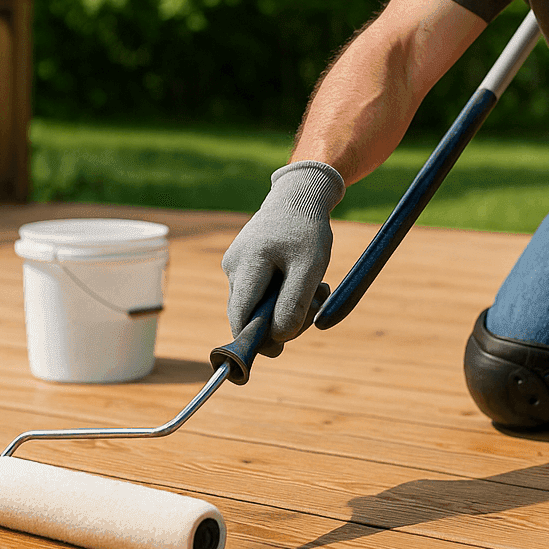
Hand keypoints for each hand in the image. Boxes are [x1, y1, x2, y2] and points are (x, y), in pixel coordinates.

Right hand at [221, 160, 343, 355]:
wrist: (300, 196)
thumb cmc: (307, 230)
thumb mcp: (310, 267)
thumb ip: (294, 303)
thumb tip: (278, 339)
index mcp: (246, 263)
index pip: (240, 314)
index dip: (253, 338)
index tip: (276, 351)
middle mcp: (233, 265)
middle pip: (248, 313)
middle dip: (278, 321)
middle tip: (312, 311)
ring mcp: (235, 264)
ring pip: (256, 305)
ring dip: (284, 307)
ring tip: (315, 288)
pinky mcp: (243, 264)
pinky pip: (259, 292)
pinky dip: (281, 294)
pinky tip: (300, 280)